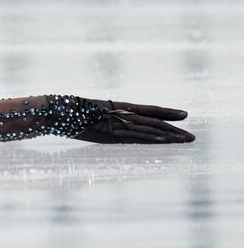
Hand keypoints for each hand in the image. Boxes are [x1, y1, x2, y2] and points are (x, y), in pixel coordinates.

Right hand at [74, 100, 194, 143]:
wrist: (55, 111)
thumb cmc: (67, 113)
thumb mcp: (87, 115)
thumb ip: (100, 119)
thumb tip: (103, 123)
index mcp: (118, 107)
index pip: (149, 110)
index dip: (167, 112)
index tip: (184, 115)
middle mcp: (121, 113)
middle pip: (154, 120)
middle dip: (174, 129)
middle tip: (192, 137)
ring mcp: (117, 121)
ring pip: (149, 127)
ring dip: (169, 135)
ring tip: (186, 140)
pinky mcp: (111, 131)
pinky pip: (135, 134)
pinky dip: (151, 136)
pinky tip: (164, 140)